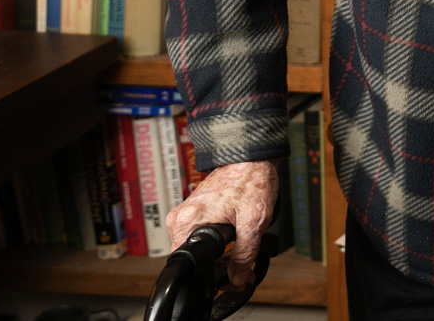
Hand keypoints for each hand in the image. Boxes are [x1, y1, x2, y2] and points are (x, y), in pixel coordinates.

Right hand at [166, 159, 279, 288]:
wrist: (250, 155)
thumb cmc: (250, 179)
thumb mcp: (253, 221)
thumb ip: (244, 253)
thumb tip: (237, 277)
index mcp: (187, 221)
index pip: (187, 265)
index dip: (210, 275)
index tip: (228, 278)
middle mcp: (180, 218)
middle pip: (194, 259)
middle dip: (218, 267)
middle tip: (241, 268)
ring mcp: (186, 215)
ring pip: (199, 249)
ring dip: (219, 255)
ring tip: (240, 251)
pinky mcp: (195, 212)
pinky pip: (201, 236)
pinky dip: (217, 242)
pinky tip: (233, 239)